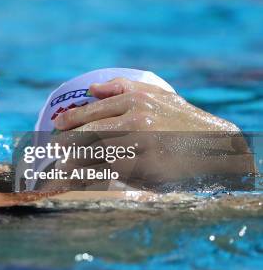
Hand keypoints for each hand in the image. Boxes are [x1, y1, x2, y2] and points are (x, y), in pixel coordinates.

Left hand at [51, 78, 253, 182]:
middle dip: (65, 144)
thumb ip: (125, 88)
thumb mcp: (160, 96)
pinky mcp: (144, 169)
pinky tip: (78, 182)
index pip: (92, 111)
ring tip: (59, 168)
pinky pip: (107, 174)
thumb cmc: (184, 121)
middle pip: (87, 133)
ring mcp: (139, 145)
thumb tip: (92, 88)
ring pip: (93, 155)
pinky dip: (88, 179)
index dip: (70, 121)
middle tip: (52, 151)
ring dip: (71, 163)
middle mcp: (135, 120)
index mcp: (135, 100)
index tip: (56, 127)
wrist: (217, 148)